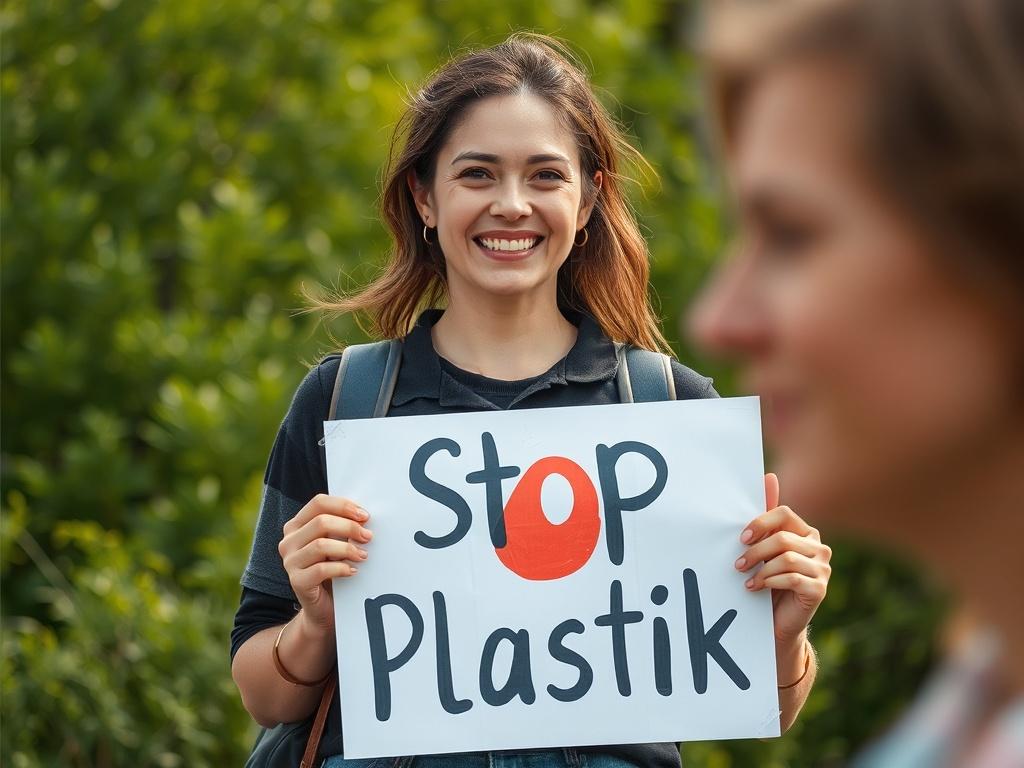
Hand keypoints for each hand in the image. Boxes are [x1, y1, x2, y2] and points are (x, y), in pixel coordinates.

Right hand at [279, 494, 372, 633]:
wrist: (323, 607)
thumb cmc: (332, 569)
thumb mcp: (335, 543)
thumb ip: (342, 527)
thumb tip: (364, 515)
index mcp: (296, 525)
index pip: (318, 503)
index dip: (343, 506)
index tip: (365, 516)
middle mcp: (289, 541)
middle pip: (321, 522)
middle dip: (349, 527)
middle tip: (368, 536)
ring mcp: (290, 562)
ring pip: (321, 545)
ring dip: (347, 548)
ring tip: (363, 555)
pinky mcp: (296, 581)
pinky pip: (321, 569)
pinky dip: (341, 568)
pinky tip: (353, 570)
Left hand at [735, 473, 830, 643]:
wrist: (777, 620)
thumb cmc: (769, 578)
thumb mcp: (764, 547)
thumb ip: (766, 516)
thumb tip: (769, 477)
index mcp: (806, 532)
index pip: (785, 514)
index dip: (760, 523)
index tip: (741, 538)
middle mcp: (819, 547)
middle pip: (783, 538)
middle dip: (755, 551)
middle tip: (738, 564)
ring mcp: (823, 569)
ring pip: (787, 558)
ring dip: (761, 569)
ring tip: (747, 579)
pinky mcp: (820, 589)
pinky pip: (793, 578)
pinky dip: (770, 581)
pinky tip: (757, 587)